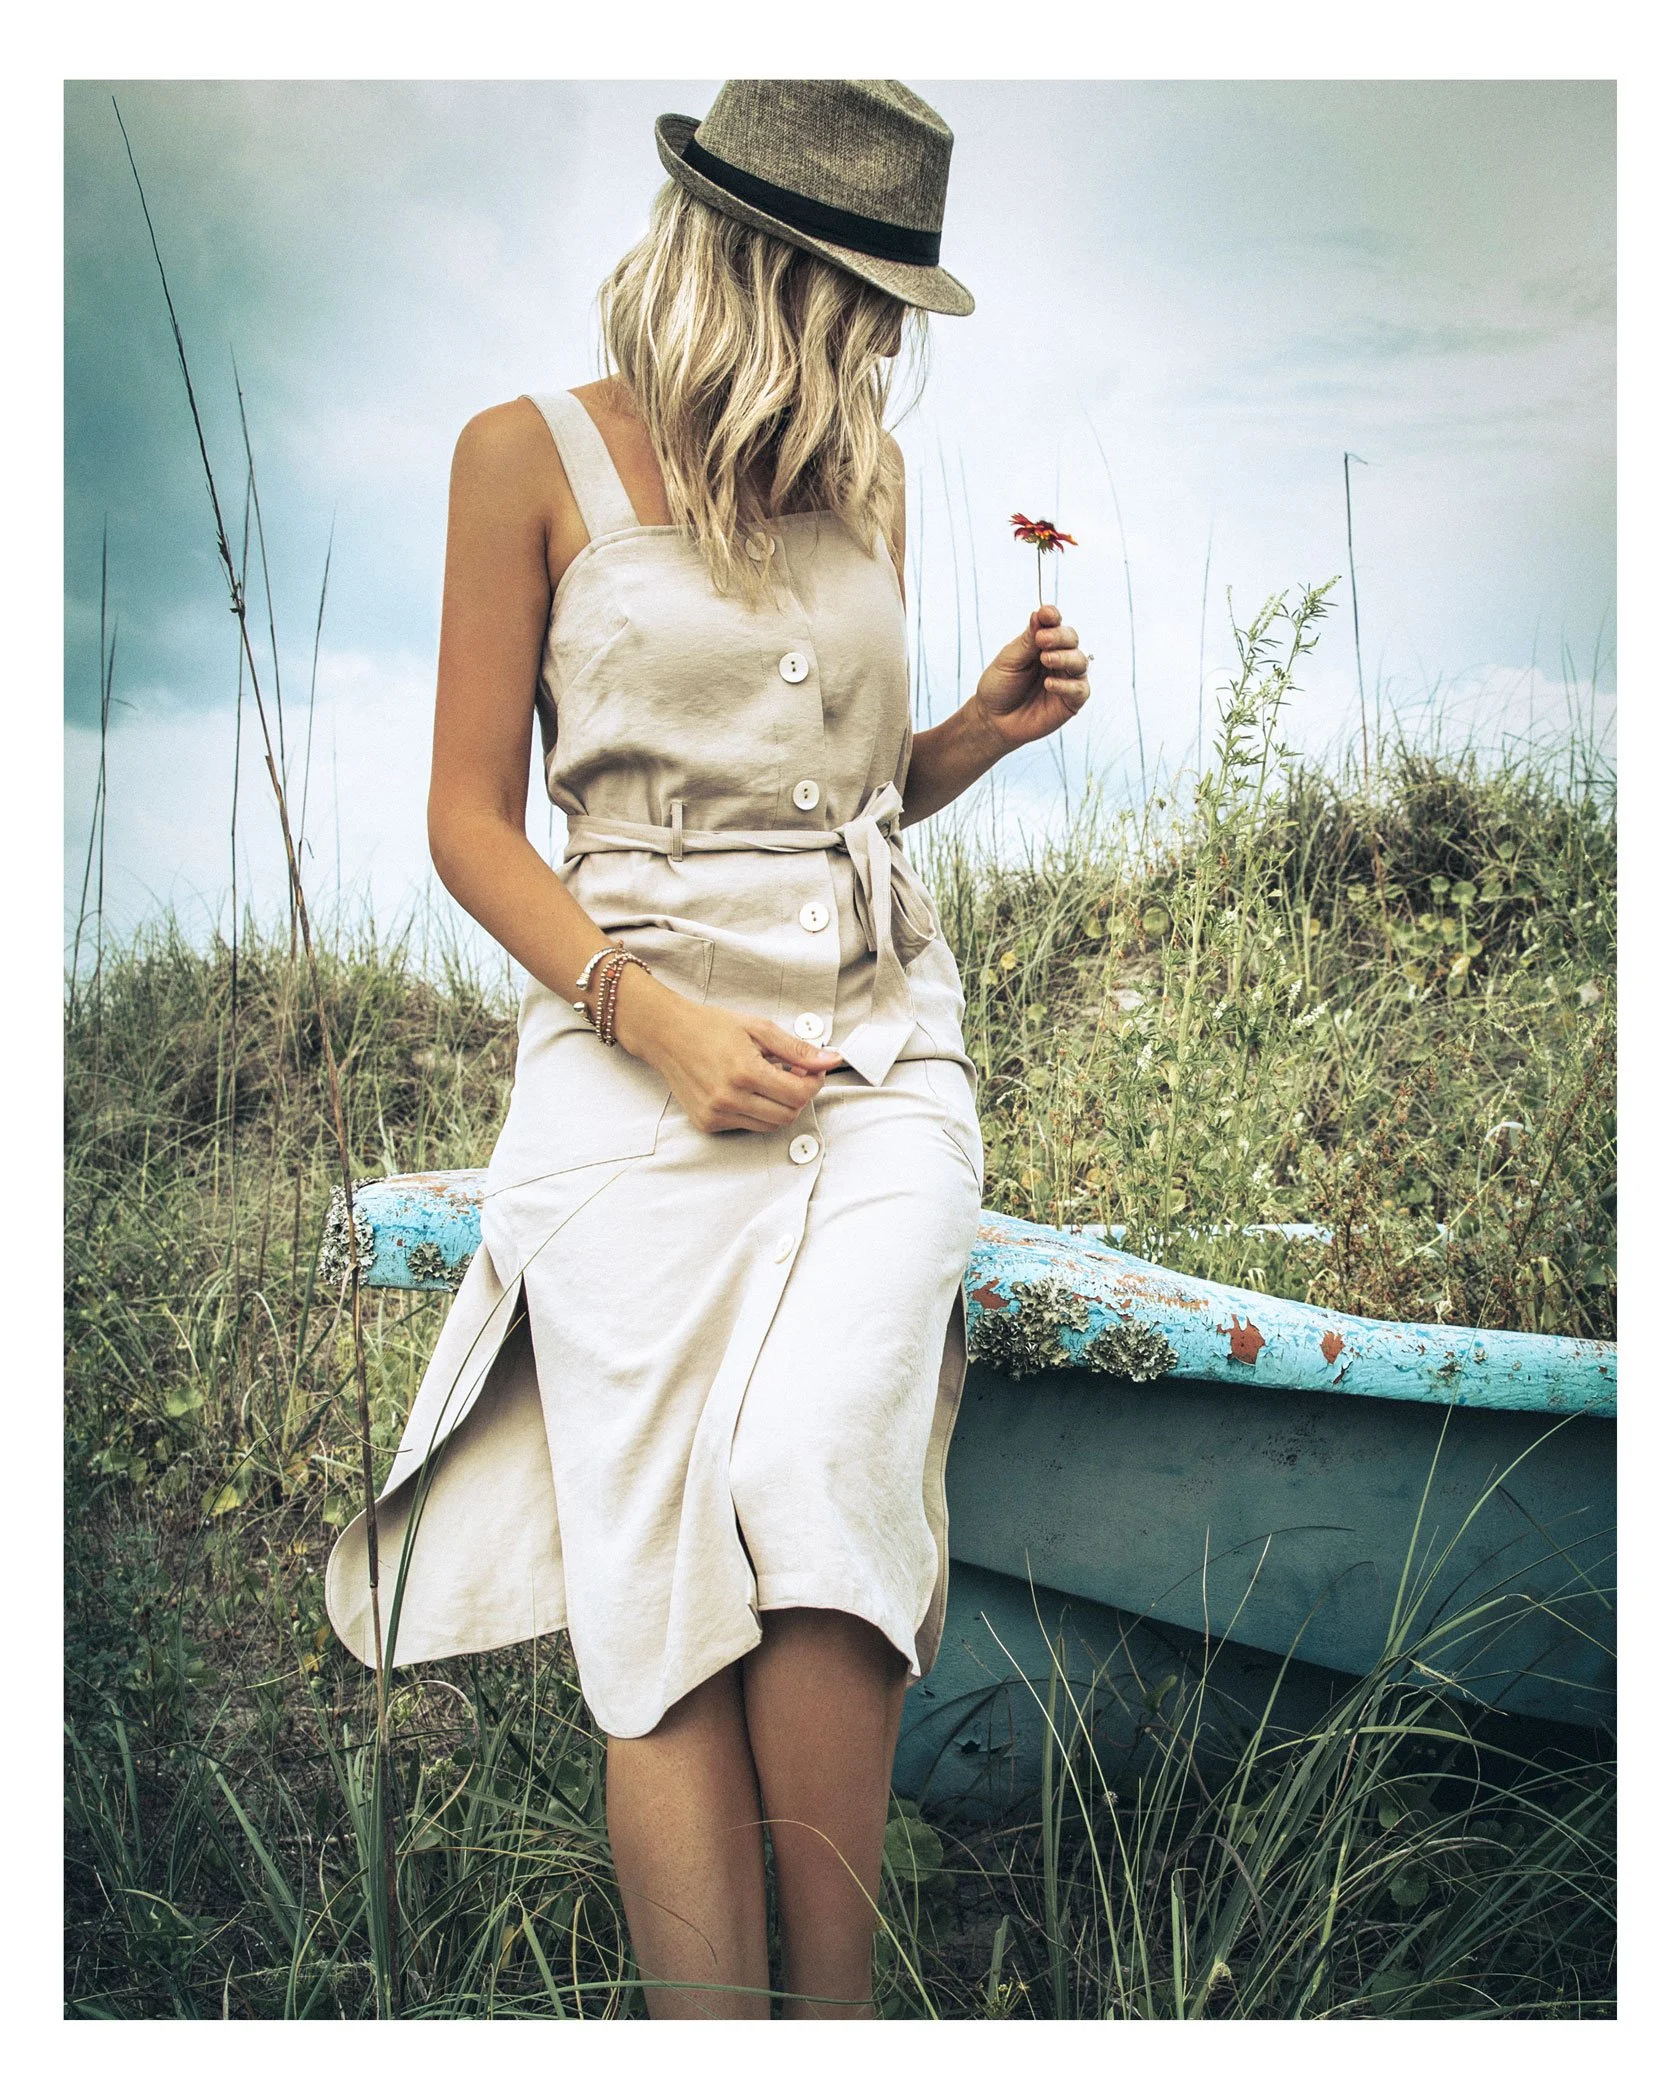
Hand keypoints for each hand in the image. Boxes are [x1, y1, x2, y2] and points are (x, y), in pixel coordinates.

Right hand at [615, 971, 842, 1132]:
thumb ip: (797, 1049)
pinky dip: (755, 1111)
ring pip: (770, 1125)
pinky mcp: (707, 1123)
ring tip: (767, 1079)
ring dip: (778, 1105)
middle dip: (798, 1095)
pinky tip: (746, 1089)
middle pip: (788, 1114)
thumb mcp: (758, 1029)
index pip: (799, 1093)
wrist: (666, 1034)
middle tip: (793, 1073)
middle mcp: (729, 1098)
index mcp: (745, 1071)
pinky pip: (747, 1126)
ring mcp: (716, 1114)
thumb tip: (831, 1060)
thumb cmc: (709, 1026)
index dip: (814, 1082)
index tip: (811, 1070)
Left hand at [970, 605, 1091, 752]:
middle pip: (1072, 639)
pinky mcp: (1071, 701)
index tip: (1046, 614)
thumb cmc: (1000, 687)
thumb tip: (1039, 613)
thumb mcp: (1009, 660)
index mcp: (1043, 644)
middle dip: (1060, 636)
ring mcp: (1067, 679)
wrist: (993, 720)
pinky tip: (1049, 684)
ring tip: (1046, 660)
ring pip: (1080, 661)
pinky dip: (1066, 685)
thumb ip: (1027, 640)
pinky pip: (1080, 689)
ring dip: (1065, 658)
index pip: (1055, 624)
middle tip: (1042, 640)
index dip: (1053, 617)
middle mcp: (1059, 658)